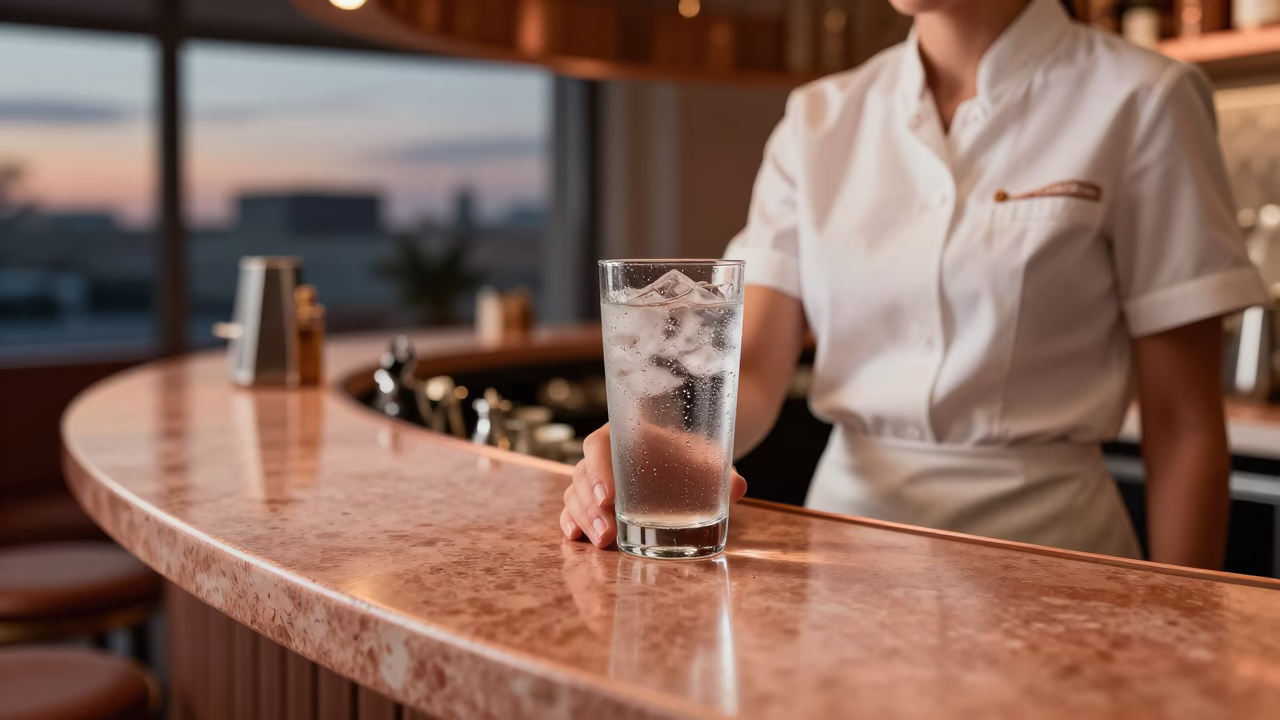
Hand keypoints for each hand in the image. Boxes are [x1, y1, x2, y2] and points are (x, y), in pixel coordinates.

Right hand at [560, 424, 747, 548]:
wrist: (693, 458)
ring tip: (601, 542)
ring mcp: (598, 475)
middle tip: (607, 533)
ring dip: (582, 517)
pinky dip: (571, 520)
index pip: (600, 444)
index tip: (609, 497)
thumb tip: (738, 487)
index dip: (599, 469)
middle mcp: (607, 453)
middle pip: (584, 473)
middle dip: (591, 506)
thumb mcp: (709, 459)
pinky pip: (573, 505)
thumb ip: (722, 472)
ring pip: (576, 491)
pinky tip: (575, 538)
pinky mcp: (596, 497)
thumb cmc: (696, 455)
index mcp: (628, 433)